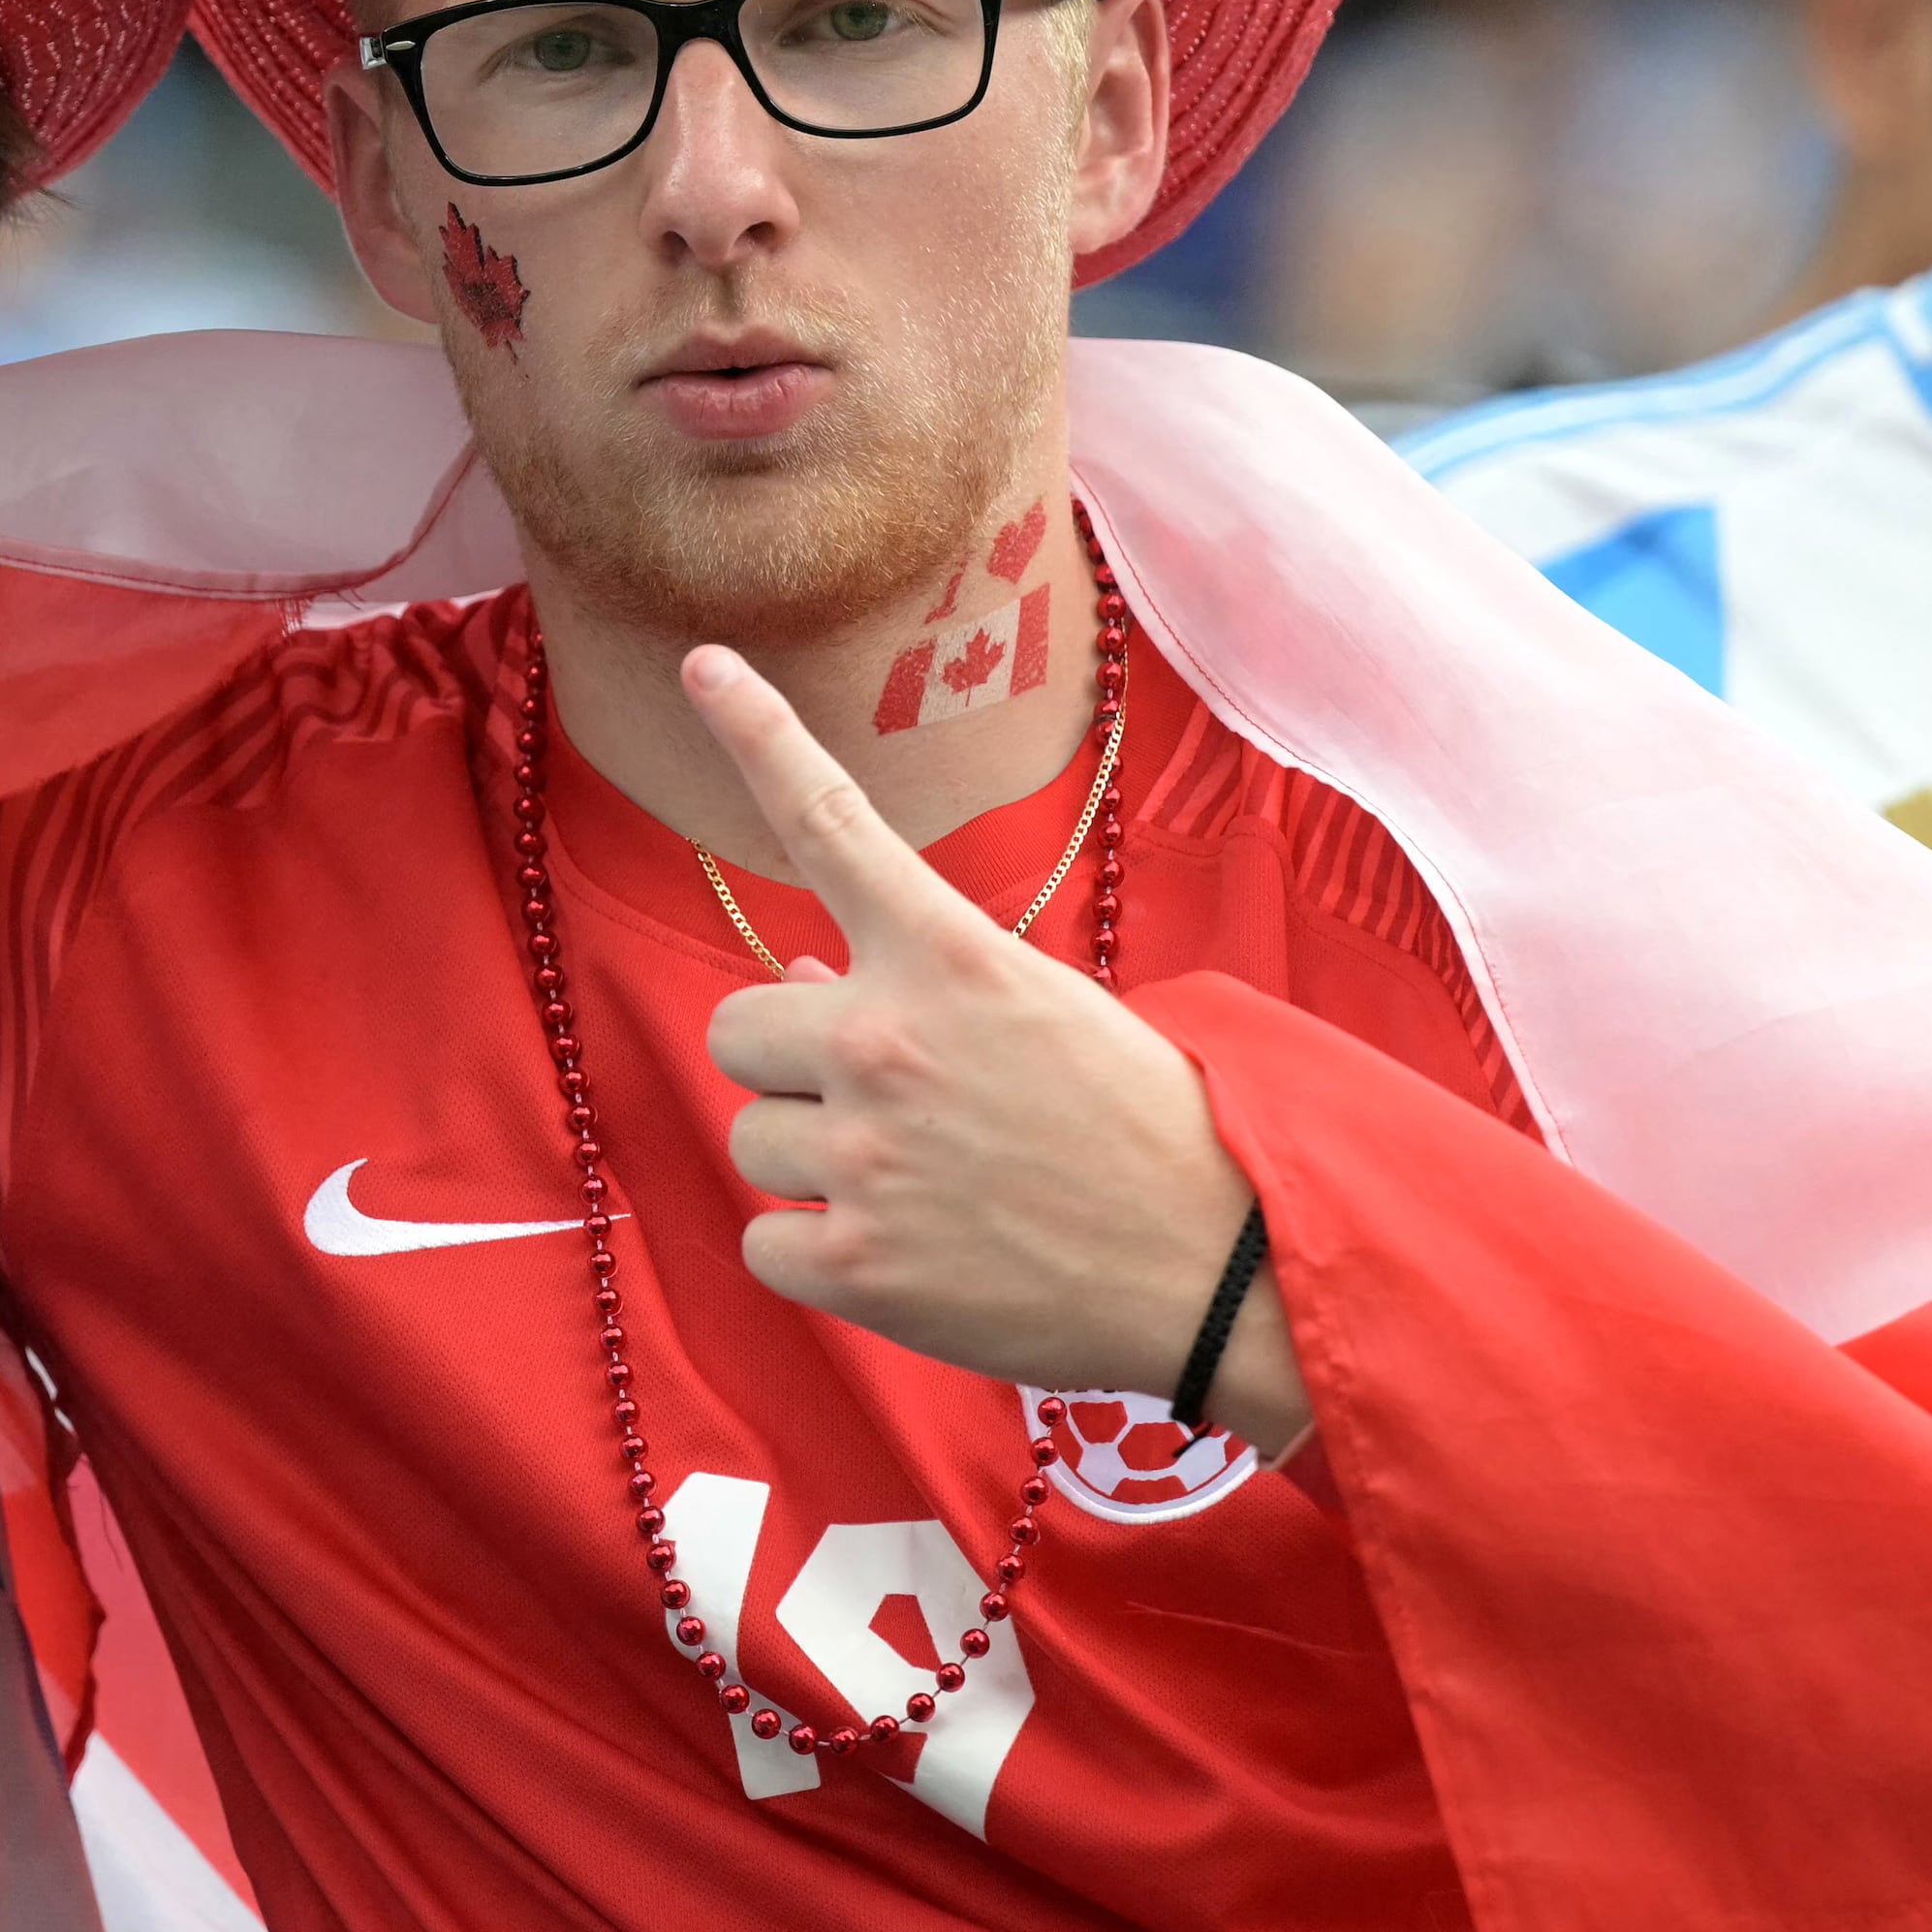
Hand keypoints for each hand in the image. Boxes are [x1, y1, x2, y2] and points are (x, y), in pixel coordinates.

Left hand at [686, 644, 1307, 1448]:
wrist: (1227, 1263)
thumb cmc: (1144, 1125)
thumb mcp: (1045, 1010)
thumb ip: (916, 985)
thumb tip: (800, 983)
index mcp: (949, 955)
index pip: (828, 821)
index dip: (757, 734)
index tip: (704, 662)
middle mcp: (887, 1040)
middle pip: (738, 1027)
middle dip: (794, 1061)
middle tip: (889, 1100)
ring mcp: (865, 1158)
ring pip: (752, 1137)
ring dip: (815, 1159)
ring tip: (924, 1183)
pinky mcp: (857, 1268)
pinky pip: (764, 1241)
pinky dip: (816, 1254)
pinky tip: (905, 1254)